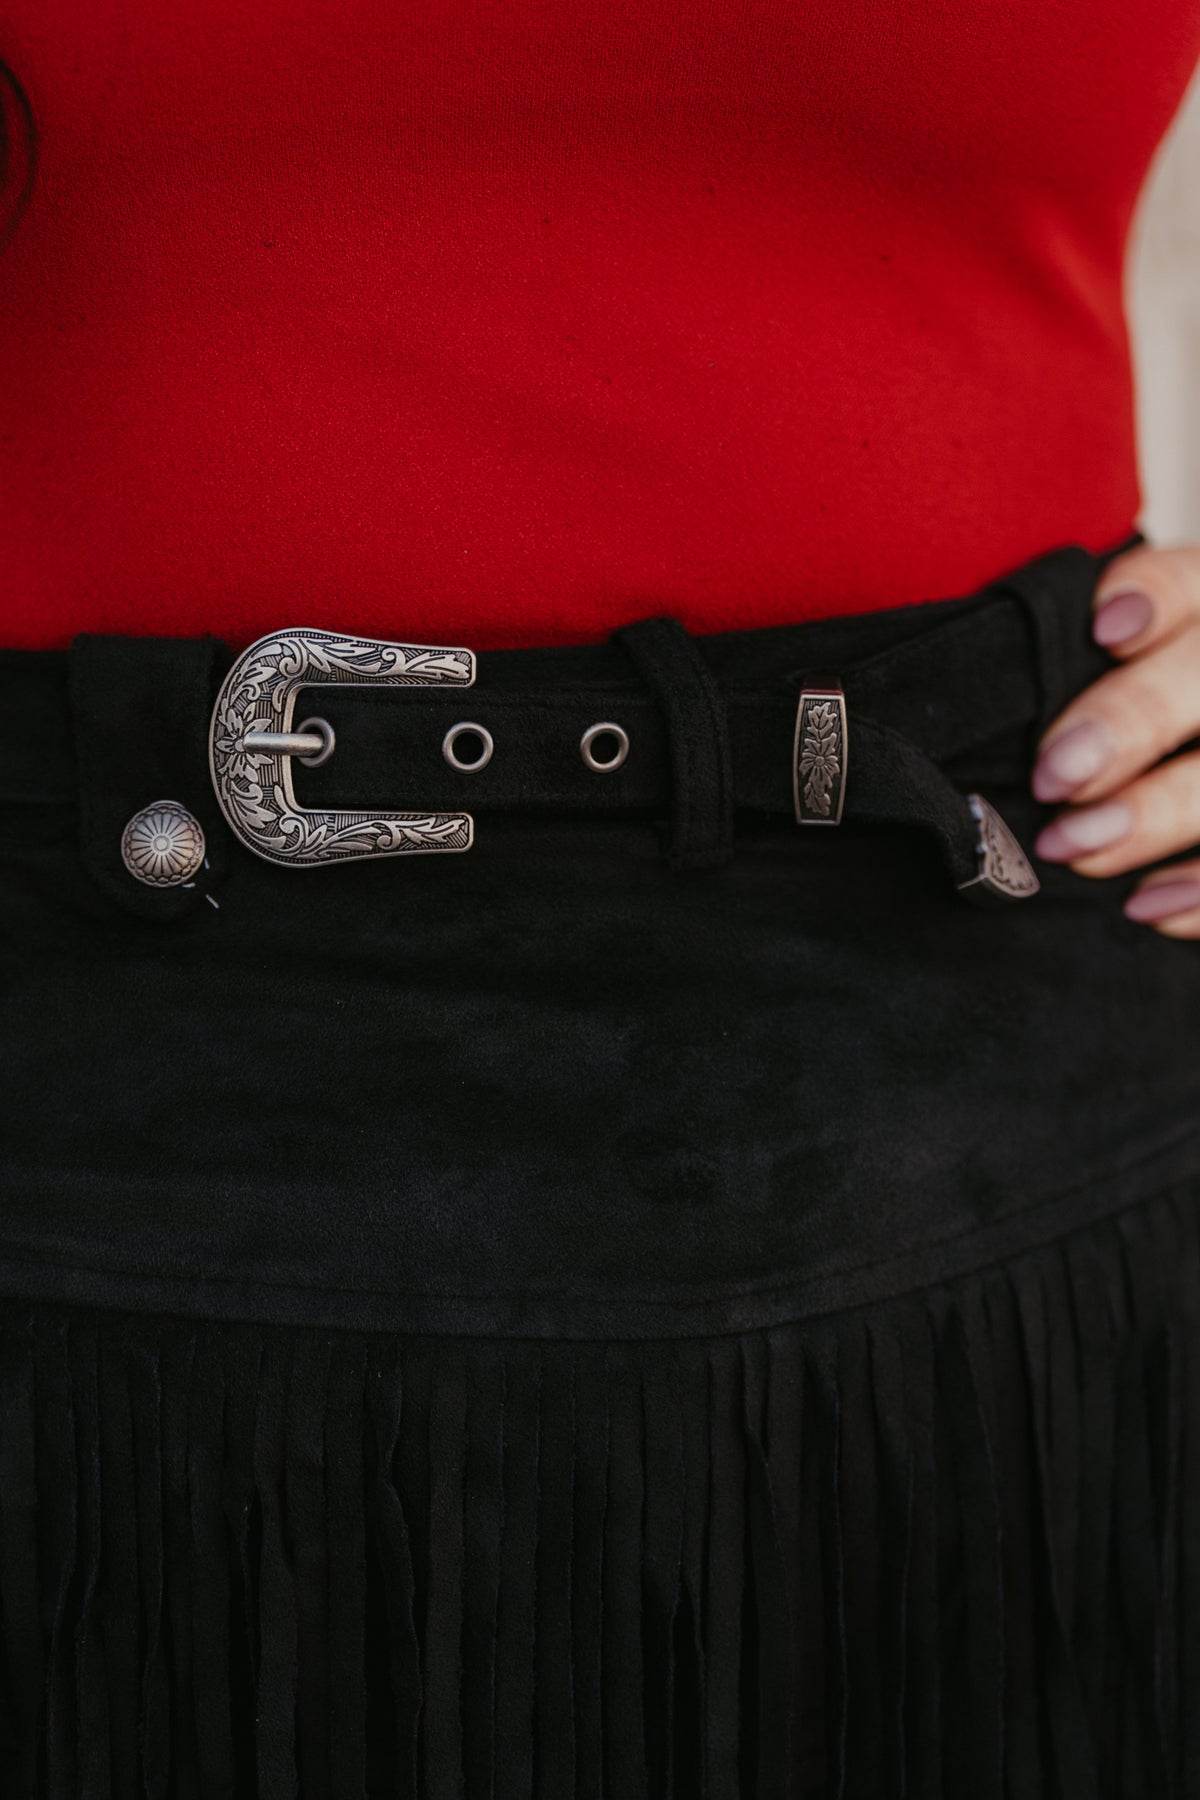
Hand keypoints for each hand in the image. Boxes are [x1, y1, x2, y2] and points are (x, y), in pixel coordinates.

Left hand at [1031, 544, 1199, 936]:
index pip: (1184, 584)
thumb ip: (1048, 673)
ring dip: (1153, 815)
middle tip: (1052, 777)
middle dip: (1129, 723)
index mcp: (1198, 606)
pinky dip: (1199, 889)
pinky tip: (1145, 908)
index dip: (1152, 598)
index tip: (1103, 630)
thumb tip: (958, 711)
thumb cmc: (1089, 715)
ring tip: (1074, 849)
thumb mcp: (1074, 675)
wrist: (1162, 754)